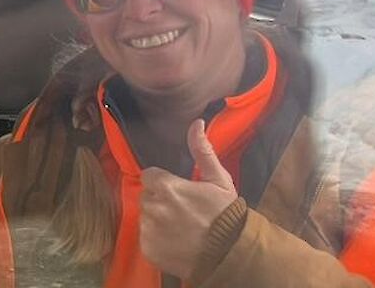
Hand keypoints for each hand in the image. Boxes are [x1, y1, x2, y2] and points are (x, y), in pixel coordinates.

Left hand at [139, 119, 241, 276]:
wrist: (229, 253)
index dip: (163, 182)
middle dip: (160, 200)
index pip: (149, 176)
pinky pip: (146, 238)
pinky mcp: (148, 249)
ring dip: (157, 219)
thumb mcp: (218, 179)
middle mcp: (153, 207)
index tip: (177, 191)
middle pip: (146, 197)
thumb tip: (196, 123)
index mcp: (166, 186)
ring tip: (180, 227)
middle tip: (182, 210)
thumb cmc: (225, 213)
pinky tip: (175, 241)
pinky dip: (156, 239)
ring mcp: (149, 229)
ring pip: (145, 217)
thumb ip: (202, 151)